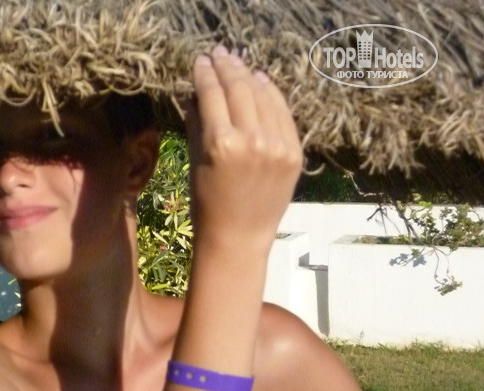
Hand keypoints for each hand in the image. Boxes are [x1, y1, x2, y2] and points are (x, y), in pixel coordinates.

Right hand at [186, 45, 302, 252]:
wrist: (238, 238)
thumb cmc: (207, 204)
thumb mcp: (195, 162)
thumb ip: (196, 124)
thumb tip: (196, 93)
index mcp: (220, 144)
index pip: (212, 94)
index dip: (205, 73)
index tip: (200, 61)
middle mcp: (252, 140)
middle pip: (239, 89)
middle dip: (227, 67)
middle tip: (219, 54)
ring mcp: (277, 146)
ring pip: (263, 96)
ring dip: (249, 76)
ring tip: (238, 64)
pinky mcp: (294, 153)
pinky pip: (283, 114)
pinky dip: (271, 95)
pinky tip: (261, 82)